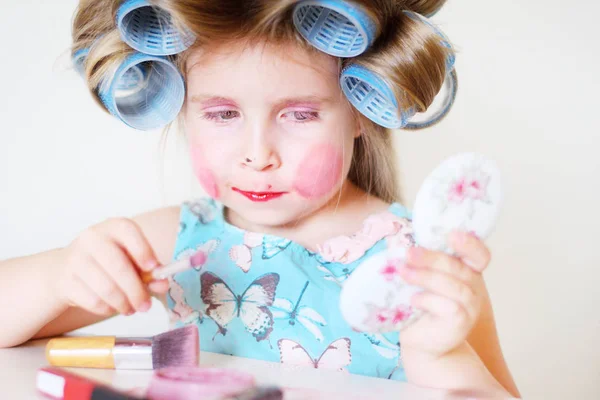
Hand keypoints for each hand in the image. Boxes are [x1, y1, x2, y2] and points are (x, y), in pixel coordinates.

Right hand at [53, 218, 169, 316]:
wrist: (66, 269)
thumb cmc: (107, 263)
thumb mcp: (130, 260)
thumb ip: (149, 271)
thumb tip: (163, 283)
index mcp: (114, 227)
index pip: (128, 231)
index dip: (143, 250)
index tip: (153, 268)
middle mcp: (93, 238)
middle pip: (119, 266)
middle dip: (136, 290)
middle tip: (146, 306)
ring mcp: (76, 258)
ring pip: (106, 287)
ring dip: (123, 303)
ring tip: (131, 309)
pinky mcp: (65, 281)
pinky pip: (92, 300)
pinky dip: (107, 309)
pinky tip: (112, 308)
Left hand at [399, 231, 489, 356]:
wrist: (421, 340)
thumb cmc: (420, 304)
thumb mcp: (423, 278)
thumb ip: (423, 261)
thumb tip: (400, 241)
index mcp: (467, 271)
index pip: (479, 255)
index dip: (470, 244)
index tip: (452, 234)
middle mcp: (473, 288)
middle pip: (458, 268)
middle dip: (432, 258)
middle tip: (409, 253)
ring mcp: (470, 307)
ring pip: (453, 287)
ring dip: (425, 277)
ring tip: (403, 272)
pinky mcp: (461, 323)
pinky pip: (448, 307)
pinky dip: (428, 300)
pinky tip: (413, 299)